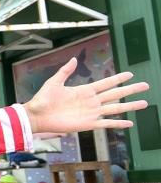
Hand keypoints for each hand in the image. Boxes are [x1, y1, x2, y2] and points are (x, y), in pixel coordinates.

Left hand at [22, 59, 148, 135]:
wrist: (36, 116)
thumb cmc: (42, 99)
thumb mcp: (54, 82)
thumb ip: (65, 71)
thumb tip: (75, 59)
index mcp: (84, 91)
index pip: (106, 83)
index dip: (118, 79)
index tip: (130, 74)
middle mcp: (91, 101)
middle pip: (115, 94)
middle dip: (130, 90)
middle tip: (145, 85)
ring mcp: (91, 113)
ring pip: (115, 108)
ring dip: (129, 106)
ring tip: (144, 103)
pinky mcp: (88, 124)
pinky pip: (106, 124)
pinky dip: (117, 123)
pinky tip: (129, 123)